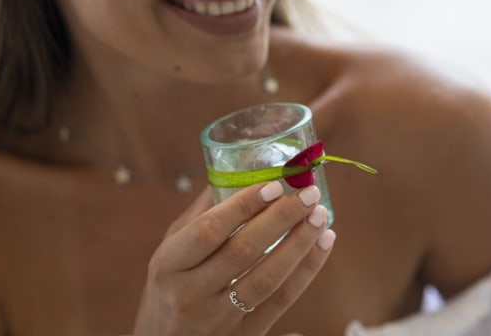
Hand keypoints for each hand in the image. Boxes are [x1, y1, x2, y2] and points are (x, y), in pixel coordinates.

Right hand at [133, 181, 334, 335]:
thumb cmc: (169, 291)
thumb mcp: (169, 254)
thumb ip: (199, 217)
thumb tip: (232, 171)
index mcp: (168, 265)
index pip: (209, 230)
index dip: (244, 206)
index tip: (274, 184)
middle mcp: (190, 293)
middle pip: (243, 251)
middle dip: (281, 218)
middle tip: (308, 194)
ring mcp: (217, 319)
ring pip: (266, 278)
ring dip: (299, 244)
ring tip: (320, 216)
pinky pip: (281, 302)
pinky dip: (307, 271)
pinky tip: (322, 245)